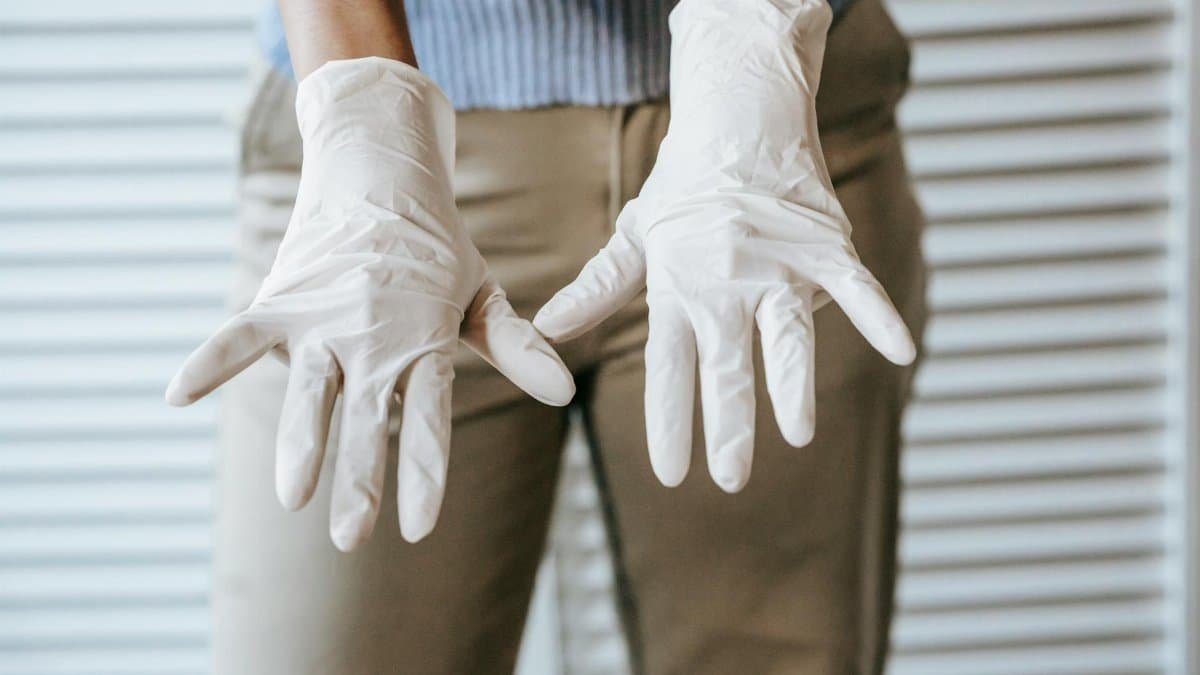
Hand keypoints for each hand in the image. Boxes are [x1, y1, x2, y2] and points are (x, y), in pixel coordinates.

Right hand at [167, 57, 573, 549]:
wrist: (381, 172)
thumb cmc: (438, 249)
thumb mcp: (481, 296)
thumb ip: (515, 348)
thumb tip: (566, 394)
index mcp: (426, 342)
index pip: (429, 418)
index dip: (424, 471)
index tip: (419, 527)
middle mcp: (375, 338)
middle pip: (367, 417)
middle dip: (359, 476)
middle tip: (352, 537)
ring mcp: (325, 319)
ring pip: (310, 389)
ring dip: (301, 439)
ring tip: (292, 495)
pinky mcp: (284, 299)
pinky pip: (241, 333)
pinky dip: (212, 359)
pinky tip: (178, 395)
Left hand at [533, 0, 912, 492]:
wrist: (741, 116)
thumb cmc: (685, 185)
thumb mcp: (637, 235)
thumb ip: (598, 288)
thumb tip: (545, 328)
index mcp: (678, 286)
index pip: (670, 366)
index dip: (671, 421)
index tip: (671, 472)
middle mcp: (727, 282)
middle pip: (728, 364)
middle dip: (728, 425)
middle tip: (729, 479)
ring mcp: (780, 265)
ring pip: (787, 336)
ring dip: (792, 386)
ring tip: (798, 436)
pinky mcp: (826, 246)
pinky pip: (857, 287)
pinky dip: (879, 316)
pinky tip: (901, 352)